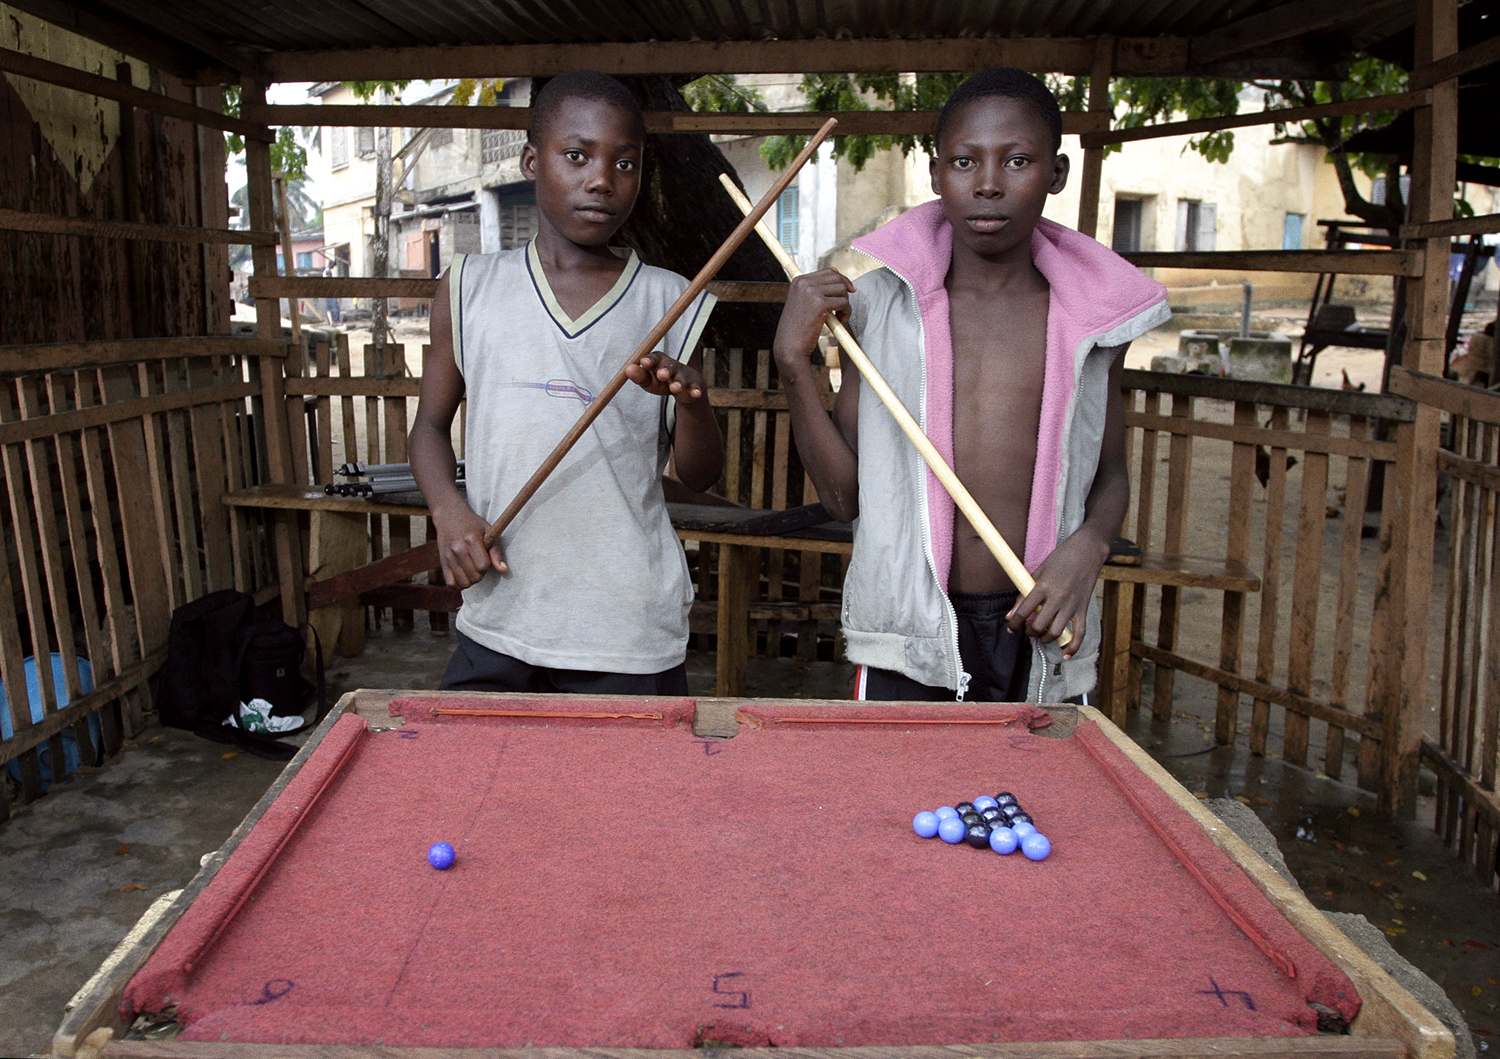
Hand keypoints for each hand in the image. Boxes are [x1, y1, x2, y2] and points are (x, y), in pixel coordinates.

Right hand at [432, 505, 507, 588]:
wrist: (449, 516)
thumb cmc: (472, 524)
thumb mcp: (488, 531)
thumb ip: (496, 552)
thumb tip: (504, 570)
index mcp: (471, 539)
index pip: (483, 566)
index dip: (488, 566)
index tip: (486, 559)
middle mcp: (457, 549)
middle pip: (475, 576)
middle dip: (481, 574)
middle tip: (479, 565)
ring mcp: (448, 557)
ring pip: (464, 582)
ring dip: (471, 581)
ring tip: (472, 570)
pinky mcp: (442, 562)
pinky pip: (451, 583)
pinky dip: (459, 585)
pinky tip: (464, 576)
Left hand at [626, 351, 706, 403]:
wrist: (684, 387)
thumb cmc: (661, 381)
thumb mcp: (648, 380)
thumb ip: (639, 376)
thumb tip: (628, 369)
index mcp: (658, 361)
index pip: (654, 358)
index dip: (650, 360)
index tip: (644, 362)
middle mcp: (672, 366)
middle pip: (669, 366)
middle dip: (666, 370)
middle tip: (661, 375)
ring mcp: (683, 375)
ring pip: (681, 378)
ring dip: (678, 383)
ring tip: (675, 388)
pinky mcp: (694, 385)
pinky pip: (695, 388)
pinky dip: (695, 390)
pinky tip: (696, 394)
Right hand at [773, 269, 853, 369]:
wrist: (789, 347)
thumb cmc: (797, 329)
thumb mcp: (803, 303)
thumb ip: (816, 290)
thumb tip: (840, 277)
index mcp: (799, 280)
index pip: (829, 271)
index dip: (842, 280)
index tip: (849, 290)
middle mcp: (804, 283)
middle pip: (837, 279)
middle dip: (845, 293)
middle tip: (844, 308)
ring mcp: (811, 292)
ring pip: (842, 290)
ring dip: (846, 304)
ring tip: (840, 317)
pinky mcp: (820, 304)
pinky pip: (843, 302)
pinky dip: (847, 312)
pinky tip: (841, 321)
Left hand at [1005, 532, 1109, 657]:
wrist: (1087, 551)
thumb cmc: (1060, 559)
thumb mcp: (1038, 572)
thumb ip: (1024, 593)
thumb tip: (1011, 615)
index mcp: (1043, 586)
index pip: (1025, 611)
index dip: (1015, 623)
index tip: (1012, 627)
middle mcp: (1057, 597)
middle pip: (1039, 625)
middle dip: (1029, 632)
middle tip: (1027, 630)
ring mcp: (1072, 604)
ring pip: (1056, 632)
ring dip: (1045, 639)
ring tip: (1041, 636)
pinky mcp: (1083, 609)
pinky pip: (1080, 633)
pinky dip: (1073, 646)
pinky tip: (1065, 654)